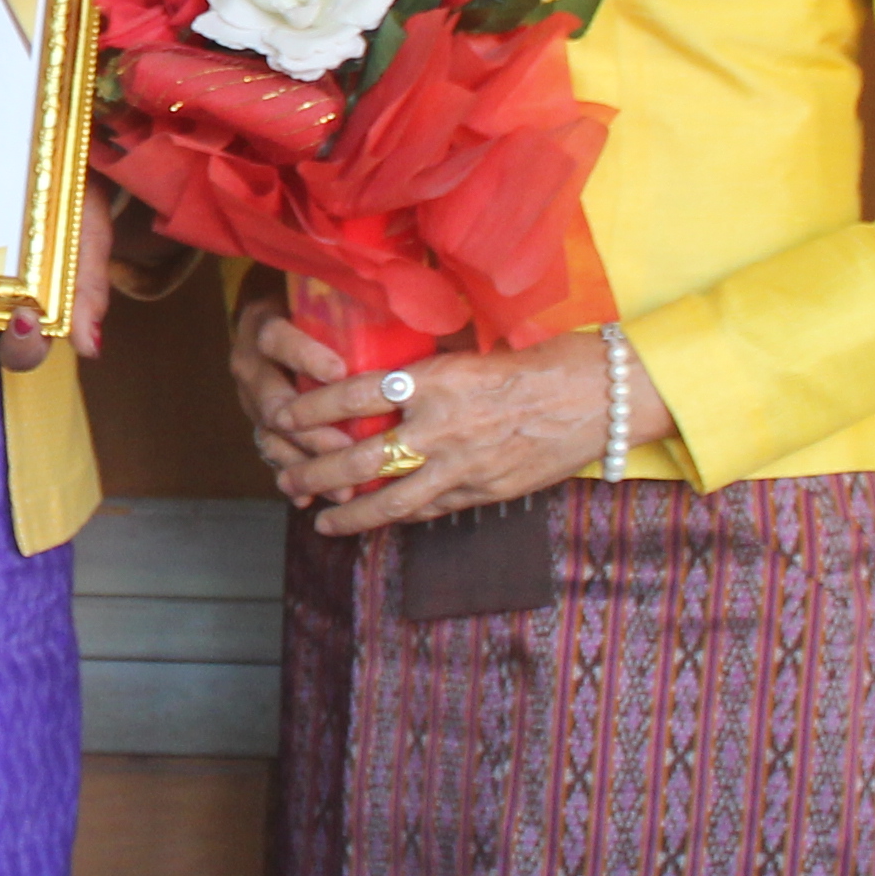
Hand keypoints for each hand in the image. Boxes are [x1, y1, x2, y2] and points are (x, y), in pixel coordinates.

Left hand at [276, 332, 632, 533]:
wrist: (593, 397)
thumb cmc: (532, 363)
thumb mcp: (468, 353)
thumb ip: (423, 369)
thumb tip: (376, 371)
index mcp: (432, 380)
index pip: (353, 395)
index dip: (311, 408)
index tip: (281, 415)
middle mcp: (440, 426)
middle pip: (360, 456)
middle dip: (314, 470)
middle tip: (284, 476)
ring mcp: (461, 465)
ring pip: (389, 500)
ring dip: (347, 512)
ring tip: (319, 519)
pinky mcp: (482, 491)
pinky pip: (428, 510)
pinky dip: (395, 518)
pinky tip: (372, 522)